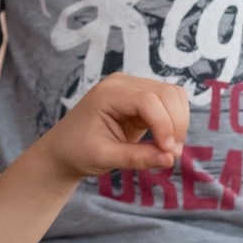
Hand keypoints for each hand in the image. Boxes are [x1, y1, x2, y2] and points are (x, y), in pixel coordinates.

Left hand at [40, 73, 187, 179]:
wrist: (63, 150)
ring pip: (173, 95)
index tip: (168, 152)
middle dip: (176, 123)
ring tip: (170, 150)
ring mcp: (133, 88)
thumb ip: (137, 158)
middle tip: (172, 154)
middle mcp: (123, 84)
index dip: (165, 125)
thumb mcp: (104, 157)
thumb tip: (170, 159)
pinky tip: (165, 142)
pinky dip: (174, 121)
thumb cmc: (76, 151)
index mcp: (108, 93)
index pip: (149, 100)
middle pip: (166, 92)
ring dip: (178, 121)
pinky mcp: (141, 99)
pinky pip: (169, 103)